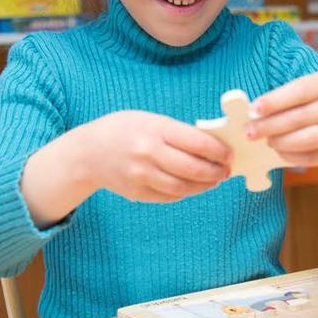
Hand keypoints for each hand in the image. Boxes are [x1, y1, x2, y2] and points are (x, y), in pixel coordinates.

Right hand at [83, 110, 231, 201]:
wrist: (88, 152)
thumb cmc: (125, 130)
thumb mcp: (151, 120)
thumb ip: (178, 132)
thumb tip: (212, 146)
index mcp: (155, 130)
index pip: (197, 142)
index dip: (218, 151)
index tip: (229, 154)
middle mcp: (148, 153)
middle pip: (193, 168)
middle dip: (215, 171)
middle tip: (225, 171)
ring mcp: (142, 175)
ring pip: (183, 187)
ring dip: (204, 186)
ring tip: (213, 180)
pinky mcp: (137, 193)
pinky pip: (169, 196)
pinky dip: (185, 192)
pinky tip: (192, 186)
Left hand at [246, 73, 317, 166]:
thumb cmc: (310, 107)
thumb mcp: (300, 96)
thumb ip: (279, 102)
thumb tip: (252, 114)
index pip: (299, 91)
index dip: (274, 101)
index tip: (253, 111)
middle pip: (301, 116)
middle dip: (271, 126)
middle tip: (251, 132)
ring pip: (309, 139)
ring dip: (282, 142)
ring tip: (268, 142)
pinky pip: (313, 157)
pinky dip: (292, 156)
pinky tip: (279, 152)